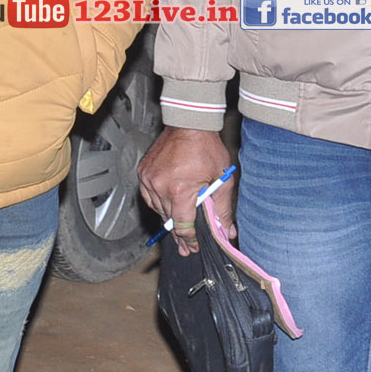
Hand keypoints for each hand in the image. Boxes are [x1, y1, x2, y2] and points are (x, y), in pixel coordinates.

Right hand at [138, 126, 232, 254]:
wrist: (188, 123)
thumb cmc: (206, 148)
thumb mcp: (222, 179)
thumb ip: (223, 208)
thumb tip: (227, 231)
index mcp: (179, 190)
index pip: (182, 226)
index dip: (189, 240)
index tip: (194, 247)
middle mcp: (160, 186)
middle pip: (169, 220)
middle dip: (179, 235)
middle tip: (186, 247)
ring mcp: (149, 178)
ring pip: (157, 209)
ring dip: (168, 218)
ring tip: (177, 229)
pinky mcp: (144, 172)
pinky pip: (149, 196)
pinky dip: (158, 203)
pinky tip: (167, 208)